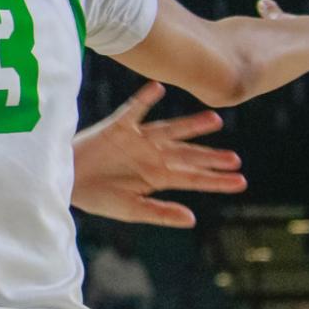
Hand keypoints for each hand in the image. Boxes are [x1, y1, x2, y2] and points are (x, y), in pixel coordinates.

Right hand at [74, 80, 246, 225]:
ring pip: (171, 130)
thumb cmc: (97, 198)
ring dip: (191, 125)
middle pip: (188, 154)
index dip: (217, 180)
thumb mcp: (130, 210)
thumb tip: (192, 219)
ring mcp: (138, 140)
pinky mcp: (118, 126)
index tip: (241, 181)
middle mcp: (153, 156)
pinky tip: (157, 89)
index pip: (193, 178)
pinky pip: (134, 110)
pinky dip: (145, 99)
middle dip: (211, 157)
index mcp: (158, 177)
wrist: (67, 182)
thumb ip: (160, 213)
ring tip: (215, 120)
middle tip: (235, 159)